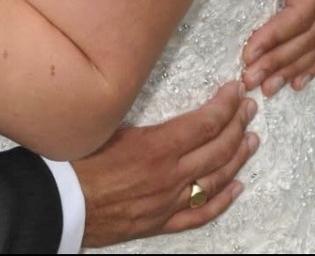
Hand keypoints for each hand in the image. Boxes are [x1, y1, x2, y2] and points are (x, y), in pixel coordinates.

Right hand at [76, 82, 257, 246]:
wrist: (62, 204)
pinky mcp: (162, 222)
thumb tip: (146, 96)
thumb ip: (136, 117)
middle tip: (250, 108)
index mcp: (156, 148)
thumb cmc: (76, 162)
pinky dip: (223, 200)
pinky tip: (236, 187)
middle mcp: (170, 175)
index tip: (236, 91)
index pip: (204, 124)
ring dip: (238, 158)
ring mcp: (170, 201)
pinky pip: (202, 213)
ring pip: (216, 180)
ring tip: (252, 140)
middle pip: (217, 149)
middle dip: (238, 125)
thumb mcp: (105, 126)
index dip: (225, 106)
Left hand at [240, 0, 314, 95]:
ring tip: (266, 86)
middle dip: (277, 59)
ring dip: (290, 67)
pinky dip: (310, 63)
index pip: (298, 12)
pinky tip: (295, 81)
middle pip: (305, 35)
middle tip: (249, 78)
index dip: (275, 36)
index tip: (249, 52)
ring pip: (314, 43)